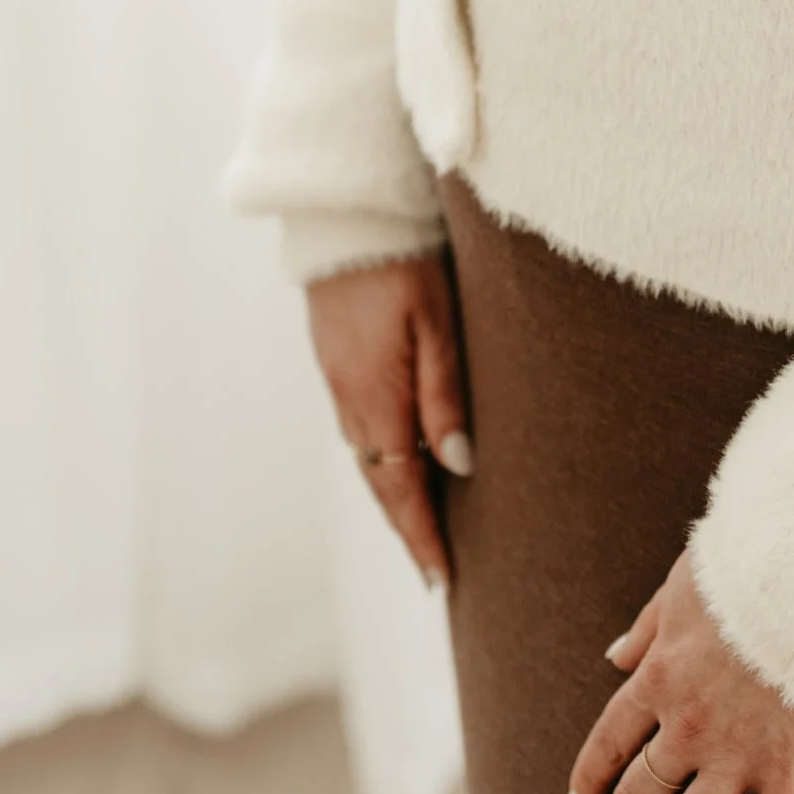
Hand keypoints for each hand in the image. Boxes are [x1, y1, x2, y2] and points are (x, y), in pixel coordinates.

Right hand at [303, 252, 472, 588]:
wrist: (345, 213)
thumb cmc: (403, 260)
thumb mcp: (437, 322)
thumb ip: (444, 394)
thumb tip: (457, 466)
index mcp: (375, 398)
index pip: (400, 488)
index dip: (421, 536)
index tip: (442, 580)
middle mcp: (349, 399)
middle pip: (381, 483)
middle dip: (407, 529)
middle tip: (435, 574)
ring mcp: (338, 380)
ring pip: (369, 458)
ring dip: (395, 498)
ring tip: (424, 530)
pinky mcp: (336, 361)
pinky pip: (360, 429)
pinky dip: (381, 462)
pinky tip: (402, 465)